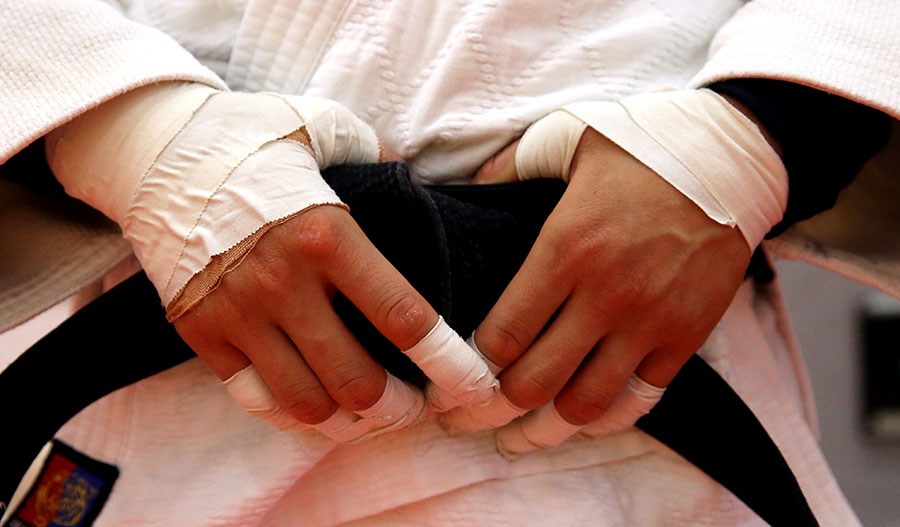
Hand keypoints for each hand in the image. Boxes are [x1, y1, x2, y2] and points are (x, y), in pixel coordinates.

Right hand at [48, 83, 494, 441]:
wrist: (156, 151)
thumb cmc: (253, 141)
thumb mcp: (323, 131)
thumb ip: (377, 157)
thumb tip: (416, 183)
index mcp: (327, 236)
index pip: (404, 317)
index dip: (449, 362)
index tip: (476, 384)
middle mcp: (283, 284)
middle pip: (357, 383)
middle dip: (398, 407)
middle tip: (413, 404)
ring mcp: (237, 314)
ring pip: (305, 405)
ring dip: (345, 418)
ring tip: (364, 409)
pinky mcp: (200, 332)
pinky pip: (253, 398)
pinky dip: (289, 409)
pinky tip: (310, 397)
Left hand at [465, 128, 750, 452]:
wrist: (732, 157)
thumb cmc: (642, 145)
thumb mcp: (565, 138)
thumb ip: (508, 168)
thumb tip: (465, 189)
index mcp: (566, 248)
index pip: (503, 335)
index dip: (468, 370)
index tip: (449, 381)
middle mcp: (606, 294)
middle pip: (535, 383)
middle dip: (492, 410)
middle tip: (469, 417)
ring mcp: (651, 321)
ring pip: (586, 405)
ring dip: (546, 429)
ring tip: (519, 435)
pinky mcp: (687, 336)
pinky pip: (641, 399)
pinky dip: (606, 416)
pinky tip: (580, 418)